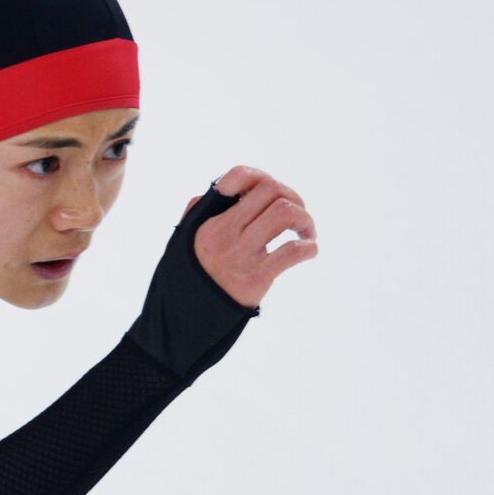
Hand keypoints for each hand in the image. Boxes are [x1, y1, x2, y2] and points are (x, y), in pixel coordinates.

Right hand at [179, 165, 317, 307]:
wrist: (190, 317)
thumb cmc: (193, 276)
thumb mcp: (185, 240)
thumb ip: (197, 213)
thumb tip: (218, 190)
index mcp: (209, 222)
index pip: (239, 177)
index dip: (260, 177)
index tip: (269, 195)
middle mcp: (224, 234)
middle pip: (271, 190)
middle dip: (293, 197)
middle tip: (297, 216)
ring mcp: (241, 255)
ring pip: (285, 213)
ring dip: (304, 220)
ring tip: (304, 232)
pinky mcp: (256, 278)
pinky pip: (292, 251)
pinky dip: (308, 248)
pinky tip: (307, 251)